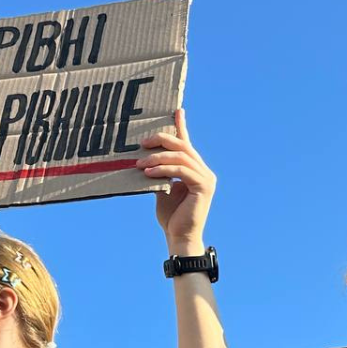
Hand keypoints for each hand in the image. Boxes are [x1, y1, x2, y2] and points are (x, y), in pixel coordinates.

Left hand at [138, 109, 215, 250]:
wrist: (180, 238)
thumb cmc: (171, 217)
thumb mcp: (162, 190)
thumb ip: (161, 174)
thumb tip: (146, 159)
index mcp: (195, 170)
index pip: (187, 144)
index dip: (181, 126)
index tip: (177, 110)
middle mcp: (204, 171)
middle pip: (183, 146)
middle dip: (162, 141)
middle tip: (141, 144)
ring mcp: (206, 178)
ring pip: (181, 156)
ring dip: (158, 157)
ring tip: (140, 163)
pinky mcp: (204, 186)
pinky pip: (181, 170)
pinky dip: (164, 169)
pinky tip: (149, 173)